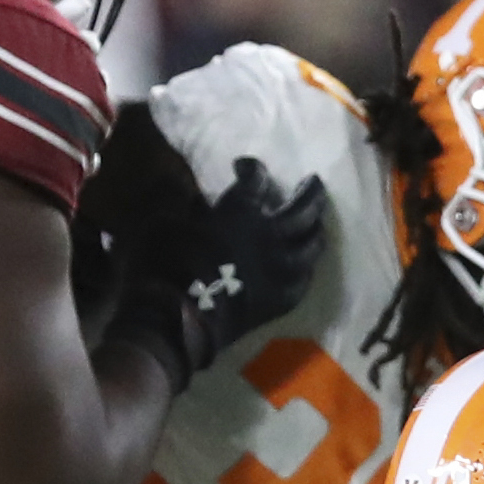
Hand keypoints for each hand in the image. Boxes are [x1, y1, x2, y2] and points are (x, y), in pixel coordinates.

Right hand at [106, 157, 330, 384]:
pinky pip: (305, 278)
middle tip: (314, 183)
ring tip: (317, 223)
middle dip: (310, 191)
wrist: (182, 317)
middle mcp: (272, 235)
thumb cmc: (167, 264)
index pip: (256, 178)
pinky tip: (305, 265)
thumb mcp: (167, 222)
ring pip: (313, 243)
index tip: (244, 166)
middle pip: (303, 207)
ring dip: (316, 229)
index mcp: (242, 211)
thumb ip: (189, 208)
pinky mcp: (284, 298)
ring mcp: (284, 268)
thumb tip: (199, 202)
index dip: (252, 168)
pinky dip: (306, 267)